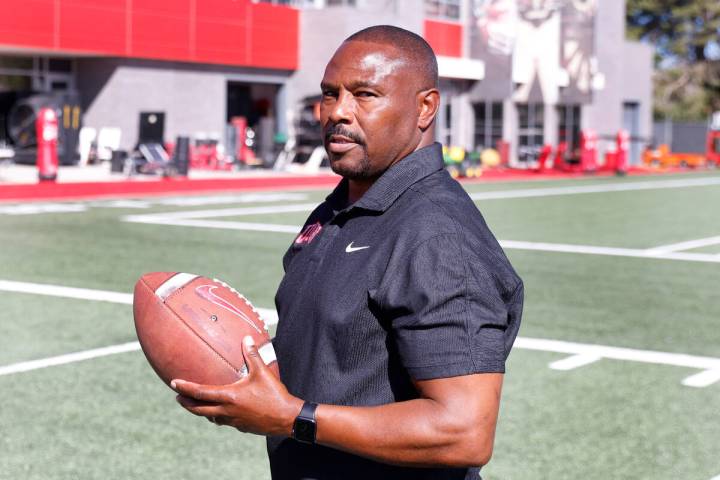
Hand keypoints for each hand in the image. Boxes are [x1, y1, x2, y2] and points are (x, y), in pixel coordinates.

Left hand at [171, 336, 302, 435]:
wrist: (286, 418)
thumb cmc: (274, 395)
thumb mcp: (263, 372)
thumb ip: (252, 355)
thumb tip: (247, 338)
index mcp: (229, 396)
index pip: (200, 393)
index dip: (185, 388)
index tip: (173, 384)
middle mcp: (227, 411)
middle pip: (199, 409)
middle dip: (186, 403)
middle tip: (178, 397)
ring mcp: (233, 421)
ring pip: (211, 417)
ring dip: (201, 411)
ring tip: (198, 404)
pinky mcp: (241, 427)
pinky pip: (224, 421)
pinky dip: (217, 415)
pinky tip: (222, 411)